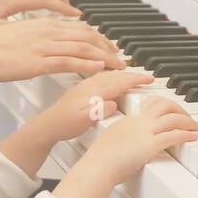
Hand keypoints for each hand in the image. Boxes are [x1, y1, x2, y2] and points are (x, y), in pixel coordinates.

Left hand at [0, 0, 80, 38]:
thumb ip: (16, 33)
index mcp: (8, 3)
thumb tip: (37, 35)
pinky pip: (22, 0)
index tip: (75, 15)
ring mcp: (1, 2)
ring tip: (58, 8)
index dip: (62, 7)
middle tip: (71, 9)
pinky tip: (36, 17)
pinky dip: (35, 4)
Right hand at [0, 18, 124, 83]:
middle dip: (107, 47)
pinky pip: (68, 61)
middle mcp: (46, 32)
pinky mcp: (37, 61)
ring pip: (82, 48)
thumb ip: (35, 39)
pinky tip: (98, 68)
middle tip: (120, 57)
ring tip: (117, 65)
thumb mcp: (18, 37)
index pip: (79, 28)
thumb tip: (46, 46)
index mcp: (42, 25)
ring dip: (104, 57)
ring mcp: (43, 46)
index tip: (109, 46)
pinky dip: (86, 64)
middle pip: (87, 36)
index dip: (98, 37)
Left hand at [37, 71, 154, 141]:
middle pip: (116, 74)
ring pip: (109, 73)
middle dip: (133, 73)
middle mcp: (90, 84)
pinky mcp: (82, 88)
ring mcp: (85, 85)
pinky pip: (101, 75)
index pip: (120, 81)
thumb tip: (113, 103)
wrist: (48, 125)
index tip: (149, 78)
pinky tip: (112, 76)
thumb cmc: (64, 125)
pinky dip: (112, 73)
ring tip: (134, 74)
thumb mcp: (84, 121)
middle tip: (147, 76)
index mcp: (93, 91)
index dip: (136, 79)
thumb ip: (100, 110)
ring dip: (123, 72)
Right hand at [79, 97, 197, 183]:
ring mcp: (145, 132)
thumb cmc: (101, 159)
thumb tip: (129, 144)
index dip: (164, 104)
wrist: (98, 166)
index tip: (171, 109)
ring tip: (195, 127)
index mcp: (129, 120)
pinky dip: (186, 134)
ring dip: (187, 121)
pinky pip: (174, 135)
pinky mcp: (151, 145)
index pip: (150, 103)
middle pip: (165, 105)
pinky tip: (192, 137)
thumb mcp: (112, 140)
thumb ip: (124, 137)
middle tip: (187, 117)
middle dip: (179, 109)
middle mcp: (139, 122)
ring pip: (172, 118)